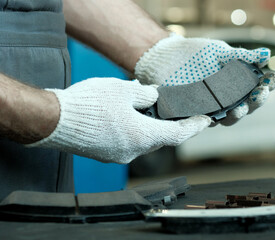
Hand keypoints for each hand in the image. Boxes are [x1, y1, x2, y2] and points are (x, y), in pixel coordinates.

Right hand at [27, 78, 210, 163]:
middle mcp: (133, 151)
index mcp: (143, 136)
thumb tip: (154, 97)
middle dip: (168, 124)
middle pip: (160, 138)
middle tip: (173, 110)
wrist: (54, 121)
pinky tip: (126, 117)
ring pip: (142, 141)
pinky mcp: (105, 154)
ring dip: (148, 127)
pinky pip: (126, 143)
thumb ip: (145, 94)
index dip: (194, 127)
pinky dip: (132, 131)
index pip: (178, 134)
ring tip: (145, 110)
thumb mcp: (123, 90)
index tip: (206, 121)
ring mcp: (118, 155)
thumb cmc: (89, 105)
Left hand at [135, 34, 274, 125]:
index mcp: (238, 84)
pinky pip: (206, 119)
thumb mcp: (220, 52)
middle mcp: (228, 99)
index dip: (267, 85)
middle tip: (260, 93)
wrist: (168, 57)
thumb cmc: (196, 54)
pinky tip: (219, 113)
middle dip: (256, 101)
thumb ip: (240, 56)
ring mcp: (212, 108)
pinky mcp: (196, 114)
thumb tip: (265, 55)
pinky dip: (214, 117)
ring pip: (229, 116)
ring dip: (238, 113)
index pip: (257, 88)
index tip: (273, 79)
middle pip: (247, 106)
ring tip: (241, 107)